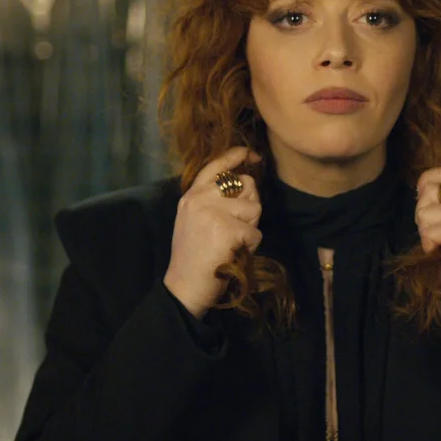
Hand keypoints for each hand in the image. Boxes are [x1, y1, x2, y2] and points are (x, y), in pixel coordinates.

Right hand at [163, 146, 263, 319]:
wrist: (184, 286)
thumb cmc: (193, 258)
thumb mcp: (193, 220)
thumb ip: (212, 201)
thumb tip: (244, 184)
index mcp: (191, 195)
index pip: (215, 166)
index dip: (236, 156)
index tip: (251, 154)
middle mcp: (200, 198)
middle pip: (246, 185)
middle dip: (250, 206)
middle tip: (235, 230)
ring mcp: (213, 212)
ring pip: (254, 209)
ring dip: (250, 229)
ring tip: (231, 244)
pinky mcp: (228, 229)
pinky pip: (255, 233)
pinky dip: (250, 247)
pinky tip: (232, 255)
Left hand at [414, 167, 440, 330]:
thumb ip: (440, 210)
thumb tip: (419, 192)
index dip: (429, 184)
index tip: (428, 210)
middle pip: (430, 190)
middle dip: (423, 216)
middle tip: (436, 239)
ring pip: (427, 212)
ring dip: (426, 235)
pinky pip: (432, 230)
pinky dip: (430, 246)